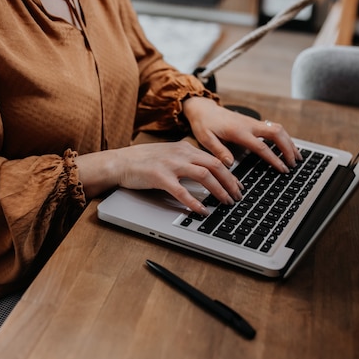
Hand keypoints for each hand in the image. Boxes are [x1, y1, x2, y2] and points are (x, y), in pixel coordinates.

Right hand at [75, 141, 242, 214]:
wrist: (120, 162)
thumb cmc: (142, 161)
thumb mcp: (169, 154)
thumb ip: (186, 159)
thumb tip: (205, 171)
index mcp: (185, 148)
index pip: (215, 159)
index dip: (230, 174)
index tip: (238, 185)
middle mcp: (181, 154)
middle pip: (215, 166)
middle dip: (230, 182)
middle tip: (238, 196)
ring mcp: (171, 165)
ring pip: (204, 176)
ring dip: (219, 191)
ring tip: (226, 202)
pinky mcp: (160, 178)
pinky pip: (182, 192)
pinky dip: (195, 203)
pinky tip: (202, 211)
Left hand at [181, 97, 301, 171]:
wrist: (203, 108)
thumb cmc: (204, 124)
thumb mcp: (205, 139)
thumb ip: (218, 151)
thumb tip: (230, 164)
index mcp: (239, 131)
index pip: (261, 146)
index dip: (274, 158)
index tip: (282, 168)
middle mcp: (249, 125)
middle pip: (276, 133)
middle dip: (288, 148)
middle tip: (294, 163)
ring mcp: (253, 122)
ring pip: (278, 129)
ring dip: (289, 142)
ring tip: (296, 156)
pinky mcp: (253, 122)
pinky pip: (273, 128)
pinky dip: (283, 137)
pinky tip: (287, 146)